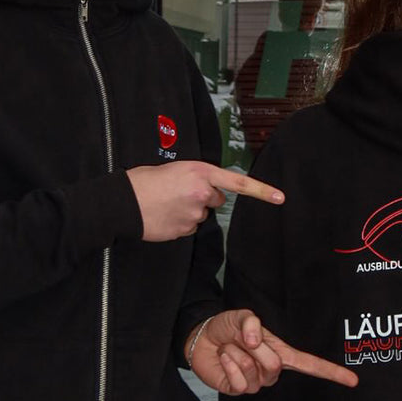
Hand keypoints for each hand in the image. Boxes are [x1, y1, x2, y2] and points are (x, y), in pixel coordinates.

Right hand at [126, 161, 284, 240]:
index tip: (280, 198)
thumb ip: (197, 179)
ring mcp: (194, 215)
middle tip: (178, 192)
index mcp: (200, 172)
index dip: (261, 190)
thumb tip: (207, 193)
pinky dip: (179, 223)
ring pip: (201, 215)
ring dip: (188, 211)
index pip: (238, 182)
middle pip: (215, 200)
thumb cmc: (144, 181)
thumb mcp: (175, 170)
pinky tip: (163, 216)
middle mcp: (202, 193)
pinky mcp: (184, 231)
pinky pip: (189, 228)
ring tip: (166, 204)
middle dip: (203, 198)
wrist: (121, 203)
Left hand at [187, 309, 358, 395]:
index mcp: (282, 353)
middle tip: (241, 340)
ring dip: (237, 355)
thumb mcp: (242, 316)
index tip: (353, 380)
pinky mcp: (238, 390)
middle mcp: (272, 370)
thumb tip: (256, 340)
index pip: (310, 365)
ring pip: (253, 373)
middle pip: (274, 366)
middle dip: (255, 350)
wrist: (202, 339)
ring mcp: (255, 382)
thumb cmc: (228, 327)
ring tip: (230, 348)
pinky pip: (238, 383)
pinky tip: (223, 359)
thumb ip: (251, 323)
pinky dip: (227, 366)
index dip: (331, 373)